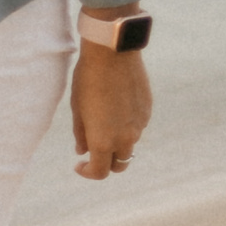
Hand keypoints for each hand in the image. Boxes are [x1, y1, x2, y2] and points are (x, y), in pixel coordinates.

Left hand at [70, 42, 151, 180]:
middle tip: (93, 152)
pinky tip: (116, 108)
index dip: (88, 172)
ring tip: (104, 124)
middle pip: (119, 164)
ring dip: (118, 144)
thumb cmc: (88, 80)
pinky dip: (127, 127)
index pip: (100, 172)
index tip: (80, 164)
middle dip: (106, 163)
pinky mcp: (147, 111)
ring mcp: (140, 125)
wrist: (113, 53)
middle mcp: (126, 138)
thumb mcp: (77, 109)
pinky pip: (137, 127)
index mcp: (104, 141)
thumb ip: (81, 135)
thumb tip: (83, 151)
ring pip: (130, 145)